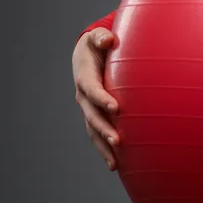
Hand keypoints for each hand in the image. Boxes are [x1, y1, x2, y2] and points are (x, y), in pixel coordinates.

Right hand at [72, 27, 120, 170]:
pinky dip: (104, 149)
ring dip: (103, 146)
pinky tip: (116, 165)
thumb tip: (107, 40)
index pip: (92, 89)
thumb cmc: (98, 44)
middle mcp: (83, 96)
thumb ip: (102, 37)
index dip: (102, 99)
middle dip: (104, 129)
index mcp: (85, 76)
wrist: (87, 55)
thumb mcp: (97, 37)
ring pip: (93, 130)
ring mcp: (87, 108)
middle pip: (92, 115)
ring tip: (115, 162)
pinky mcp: (95, 116)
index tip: (116, 108)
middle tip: (118, 141)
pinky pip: (97, 134)